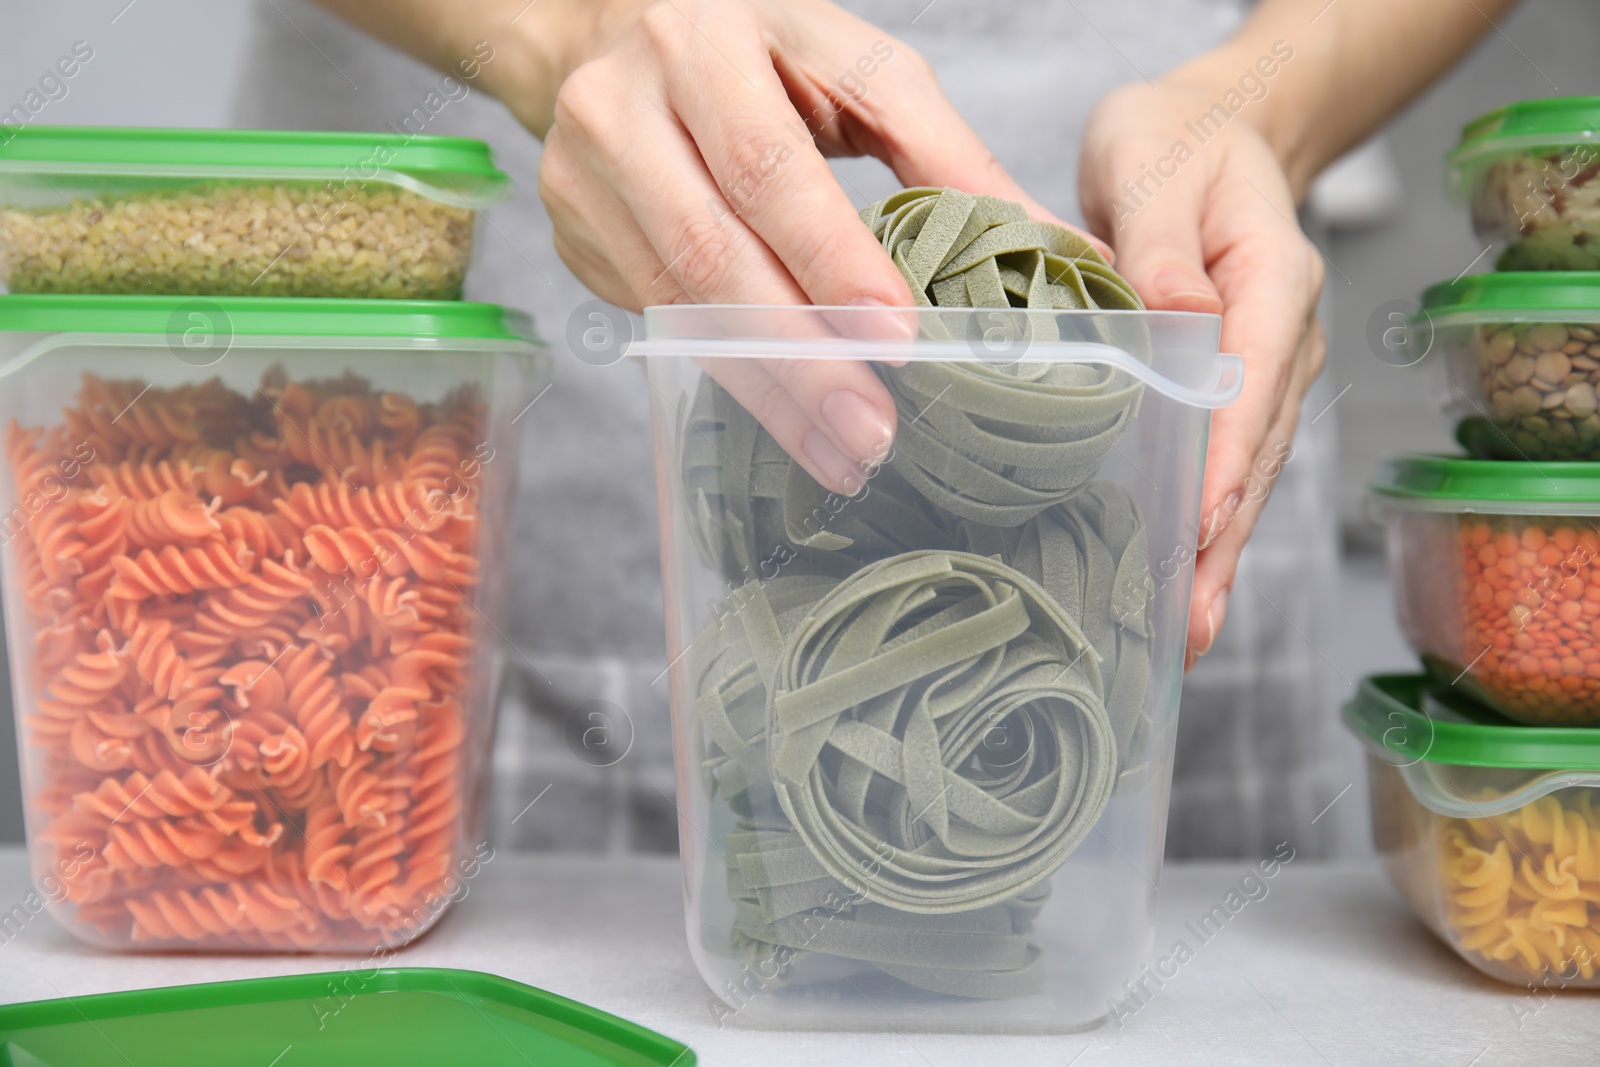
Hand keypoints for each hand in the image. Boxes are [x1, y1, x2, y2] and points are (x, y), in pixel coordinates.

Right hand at [537, 0, 1089, 493]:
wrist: (605, 28)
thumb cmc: (756, 47)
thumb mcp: (851, 65)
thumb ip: (943, 151)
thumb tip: (1051, 243)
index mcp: (704, 43)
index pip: (766, 163)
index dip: (830, 255)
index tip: (896, 334)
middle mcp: (624, 107)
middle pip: (711, 250)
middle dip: (799, 353)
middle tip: (871, 433)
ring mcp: (583, 178)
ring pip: (676, 304)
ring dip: (764, 389)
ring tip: (840, 453)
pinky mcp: (574, 234)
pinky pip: (657, 321)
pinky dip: (728, 374)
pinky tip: (785, 418)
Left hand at [1079, 80, 1327, 669]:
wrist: (1206, 136)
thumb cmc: (1176, 145)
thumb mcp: (1155, 163)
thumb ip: (1158, 242)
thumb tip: (1174, 314)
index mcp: (1271, 279)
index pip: (1252, 381)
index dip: (1225, 456)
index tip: (1197, 520)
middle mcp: (1280, 337)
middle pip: (1257, 450)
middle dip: (1223, 538)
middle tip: (1188, 619)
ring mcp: (1264, 372)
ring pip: (1245, 473)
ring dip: (1217, 553)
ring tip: (1185, 632)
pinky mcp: (1233, 392)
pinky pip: (1222, 467)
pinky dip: (1204, 528)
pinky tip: (1182, 590)